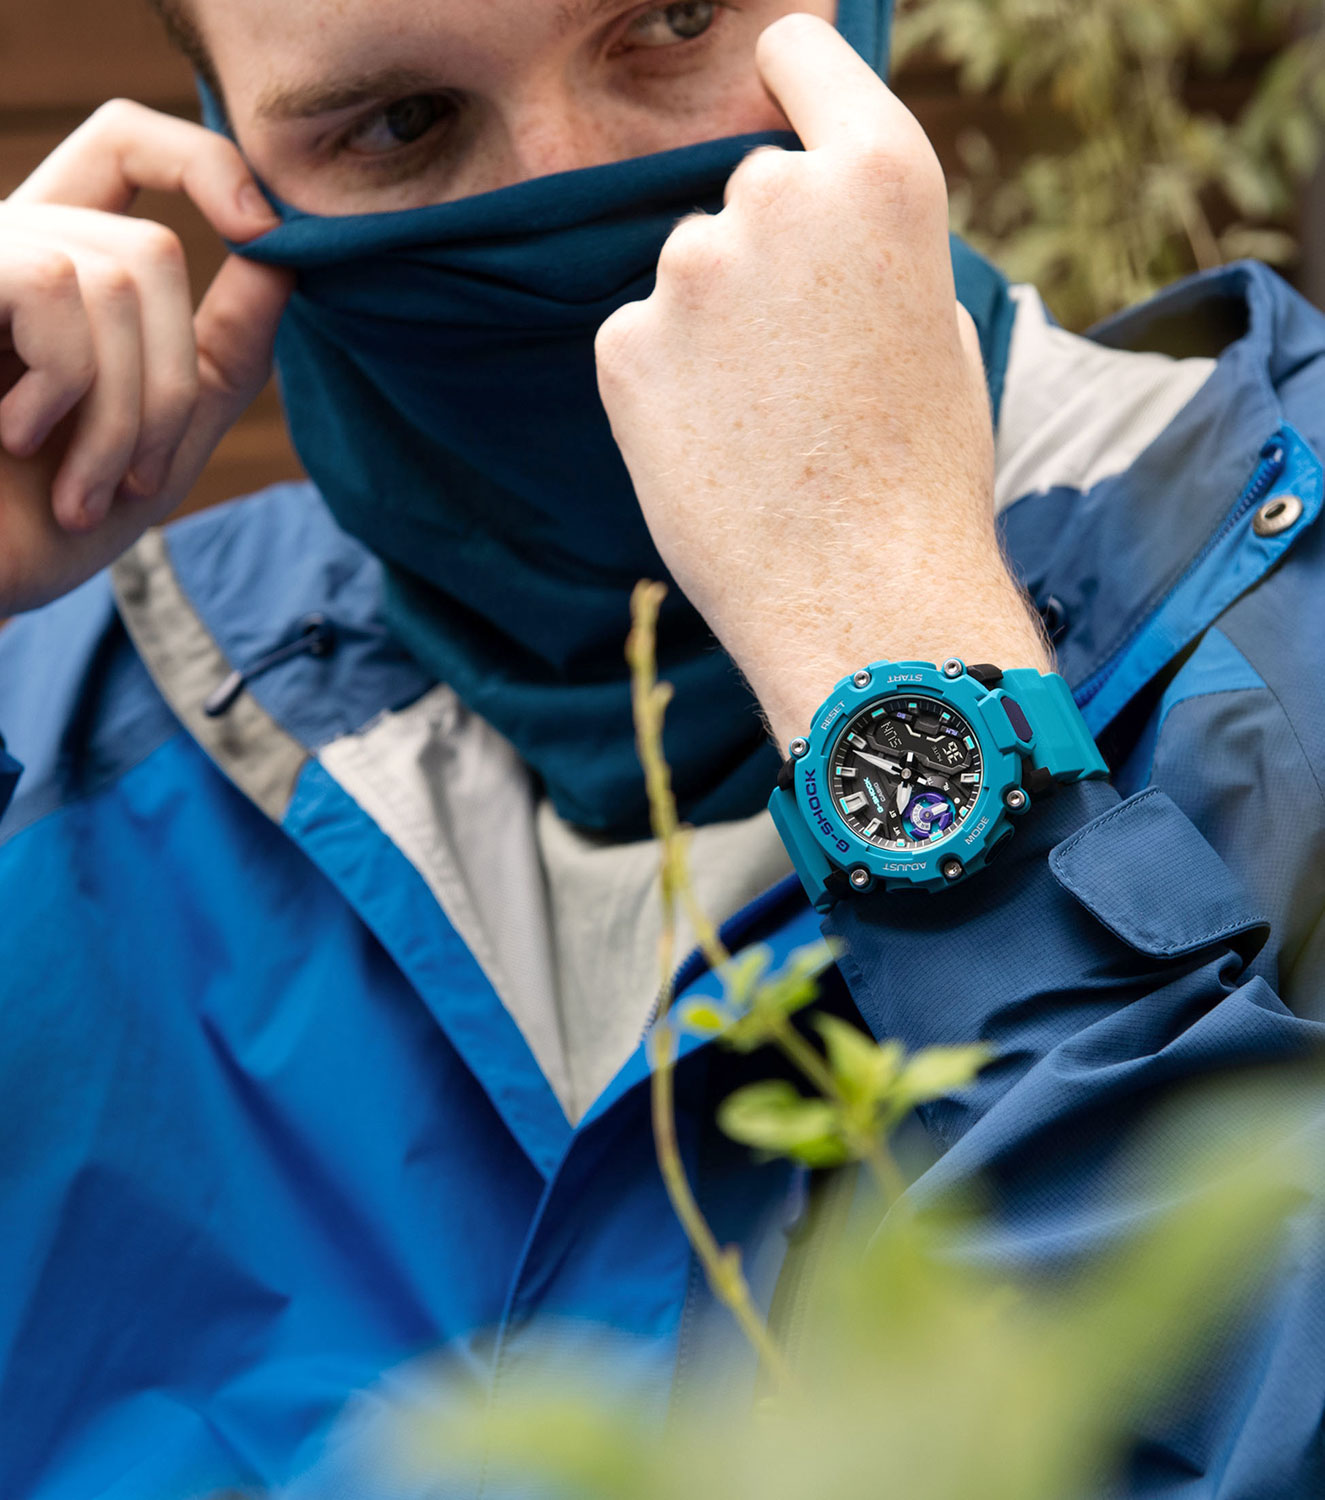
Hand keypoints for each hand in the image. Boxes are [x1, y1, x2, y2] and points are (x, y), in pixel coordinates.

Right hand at [0, 100, 292, 616]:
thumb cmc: (42, 526)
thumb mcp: (163, 440)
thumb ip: (224, 353)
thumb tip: (285, 257)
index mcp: (60, 267)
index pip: (127, 143)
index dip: (203, 161)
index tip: (266, 232)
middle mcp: (11, 242)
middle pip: (152, 252)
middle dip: (168, 386)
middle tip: (133, 483)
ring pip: (120, 275)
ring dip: (121, 413)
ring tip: (79, 491)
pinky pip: (54, 284)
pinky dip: (67, 382)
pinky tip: (16, 436)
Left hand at [595, 14, 1048, 749]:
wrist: (862, 600)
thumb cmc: (923, 476)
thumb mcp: (941, 329)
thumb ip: (873, 249)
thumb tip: (822, 225)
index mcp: (880, 174)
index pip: (797, 51)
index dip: (790, 79)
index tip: (779, 101)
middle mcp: (775, 197)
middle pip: (748, 188)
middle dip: (768, 255)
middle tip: (808, 362)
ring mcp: (688, 271)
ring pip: (692, 271)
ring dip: (715, 324)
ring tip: (768, 423)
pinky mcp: (623, 346)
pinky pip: (642, 340)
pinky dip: (667, 383)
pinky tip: (717, 449)